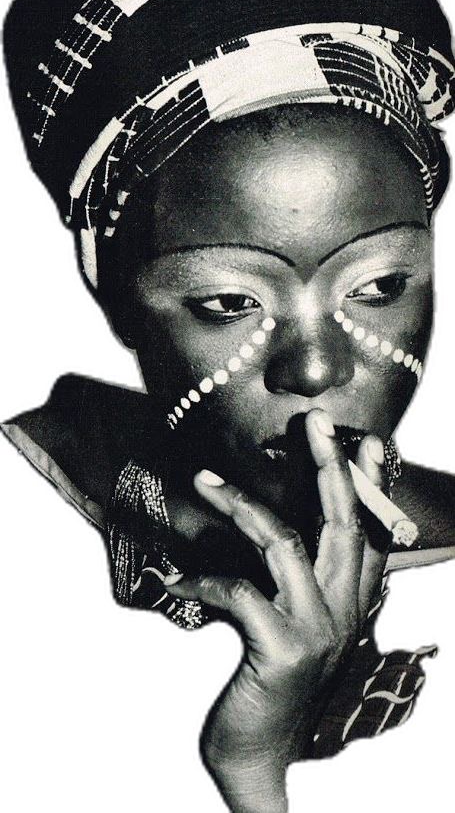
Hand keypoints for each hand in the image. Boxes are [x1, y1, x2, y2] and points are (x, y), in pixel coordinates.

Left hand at [165, 409, 386, 811]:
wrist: (258, 757)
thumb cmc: (270, 683)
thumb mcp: (295, 628)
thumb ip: (295, 581)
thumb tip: (272, 526)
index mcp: (350, 605)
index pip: (373, 535)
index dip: (371, 487)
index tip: (366, 441)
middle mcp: (343, 613)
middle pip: (342, 524)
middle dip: (327, 467)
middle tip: (311, 421)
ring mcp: (317, 631)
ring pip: (284, 543)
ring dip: (241, 505)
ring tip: (204, 479)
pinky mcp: (282, 649)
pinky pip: (240, 591)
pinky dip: (204, 578)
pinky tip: (178, 579)